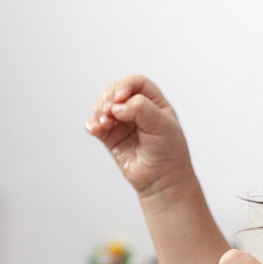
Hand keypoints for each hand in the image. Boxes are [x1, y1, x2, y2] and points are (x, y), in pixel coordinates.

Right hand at [85, 75, 192, 196]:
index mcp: (154, 103)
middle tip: (109, 111)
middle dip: (109, 98)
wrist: (163, 180)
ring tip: (106, 123)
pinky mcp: (111, 137)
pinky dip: (92, 124)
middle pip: (116, 92)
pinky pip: (96, 125)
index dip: (125, 86)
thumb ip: (141, 109)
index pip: (137, 83)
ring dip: (99, 111)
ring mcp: (123, 123)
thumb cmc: (170, 152)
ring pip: (103, 107)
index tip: (120, 97)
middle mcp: (137, 110)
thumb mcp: (163, 126)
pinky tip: (95, 129)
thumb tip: (117, 106)